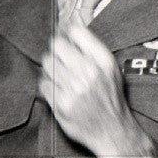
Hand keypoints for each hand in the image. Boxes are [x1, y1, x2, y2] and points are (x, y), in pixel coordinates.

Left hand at [39, 18, 151, 157]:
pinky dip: (48, 85)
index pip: (76, 32)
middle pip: (57, 46)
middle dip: (56, 51)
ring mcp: (74, 89)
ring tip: (60, 76)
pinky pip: (44, 84)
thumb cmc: (110, 98)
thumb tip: (72, 27)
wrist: (112, 130)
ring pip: (47, 64)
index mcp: (104, 61)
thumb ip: (93, 49)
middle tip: (60, 59)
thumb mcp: (111, 69)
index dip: (68, 33)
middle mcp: (90, 73)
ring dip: (51, 69)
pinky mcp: (62, 103)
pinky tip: (59, 90)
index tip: (65, 37)